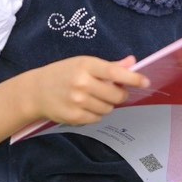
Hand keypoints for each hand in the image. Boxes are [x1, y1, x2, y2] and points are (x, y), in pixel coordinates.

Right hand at [29, 55, 148, 126]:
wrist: (36, 91)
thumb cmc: (62, 74)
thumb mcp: (83, 64)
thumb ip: (109, 66)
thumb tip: (132, 62)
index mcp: (85, 65)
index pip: (114, 72)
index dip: (133, 78)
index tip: (145, 82)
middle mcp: (81, 83)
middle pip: (116, 95)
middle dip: (119, 95)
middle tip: (113, 91)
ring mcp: (77, 101)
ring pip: (108, 109)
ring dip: (107, 105)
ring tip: (94, 98)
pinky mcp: (74, 117)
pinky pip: (97, 118)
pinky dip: (97, 114)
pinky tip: (86, 106)